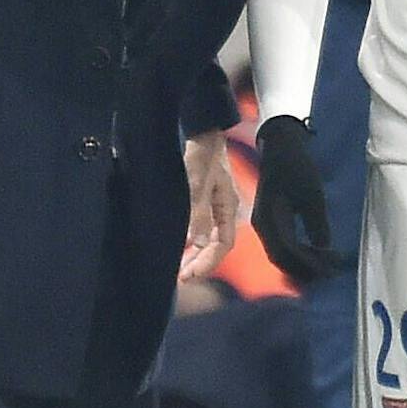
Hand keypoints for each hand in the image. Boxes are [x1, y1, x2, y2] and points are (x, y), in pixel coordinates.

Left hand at [179, 129, 238, 282]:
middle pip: (215, 244)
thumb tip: (195, 243)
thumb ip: (197, 212)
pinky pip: (199, 227)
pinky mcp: (203, 199)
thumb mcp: (197, 182)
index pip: (223, 243)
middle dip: (200, 262)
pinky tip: (179, 245)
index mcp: (228, 206)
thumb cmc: (203, 153)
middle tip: (181, 276)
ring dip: (194, 253)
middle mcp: (223, 209)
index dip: (208, 261)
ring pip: (206, 237)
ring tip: (179, 267)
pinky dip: (189, 239)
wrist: (203, 131)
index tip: (189, 274)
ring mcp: (214, 204)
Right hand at [250, 115, 337, 283]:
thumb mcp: (313, 195)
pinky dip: (298, 255)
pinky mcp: (270, 223)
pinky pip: (282, 246)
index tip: (330, 269)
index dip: (309, 264)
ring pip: (280, 255)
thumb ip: (318, 225)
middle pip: (281, 259)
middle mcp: (263, 226)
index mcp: (269, 219)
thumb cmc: (297, 167)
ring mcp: (264, 226)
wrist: (280, 148)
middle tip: (330, 273)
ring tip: (325, 267)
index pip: (287, 252)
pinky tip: (314, 255)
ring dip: (302, 264)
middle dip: (305, 270)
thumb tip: (325, 250)